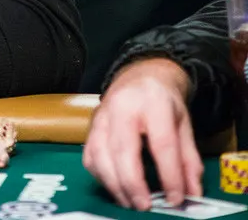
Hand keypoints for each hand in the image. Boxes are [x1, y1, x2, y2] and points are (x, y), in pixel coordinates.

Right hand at [83, 58, 202, 210]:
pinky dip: (100, 174)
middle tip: (144, 206)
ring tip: (129, 201)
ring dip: (113, 183)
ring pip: (99, 154)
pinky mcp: (90, 123)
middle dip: (133, 184)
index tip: (175, 198)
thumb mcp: (184, 124)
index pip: (161, 144)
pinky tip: (114, 185)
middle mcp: (122, 106)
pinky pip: (89, 154)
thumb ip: (188, 159)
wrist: (139, 74)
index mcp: (153, 102)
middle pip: (123, 150)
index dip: (168, 175)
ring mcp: (102, 114)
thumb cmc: (163, 100)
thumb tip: (191, 192)